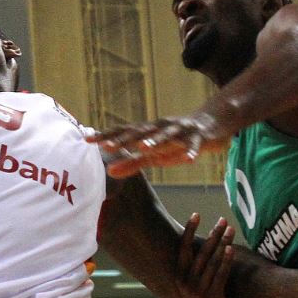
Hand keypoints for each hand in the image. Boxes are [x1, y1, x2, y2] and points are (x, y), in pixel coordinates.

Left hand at [88, 111, 229, 178]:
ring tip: (143, 147)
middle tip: (107, 147)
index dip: (106, 136)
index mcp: (148, 132)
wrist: (211, 126)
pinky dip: (191, 151)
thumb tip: (109, 172)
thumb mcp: (154, 155)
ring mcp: (180, 130)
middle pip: (141, 132)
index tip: (87, 140)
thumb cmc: (176, 142)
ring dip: (155, 140)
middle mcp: (161, 127)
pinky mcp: (199, 137)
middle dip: (124, 139)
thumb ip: (132, 163)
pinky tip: (188, 160)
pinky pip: (194, 145)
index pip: (123, 133)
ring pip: (167, 135)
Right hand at [174, 213, 235, 297]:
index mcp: (180, 278)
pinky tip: (231, 249)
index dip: (189, 231)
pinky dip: (225, 261)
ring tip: (230, 229)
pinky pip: (220, 276)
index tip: (196, 214)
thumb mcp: (193, 285)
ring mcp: (199, 293)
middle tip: (222, 219)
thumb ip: (193, 267)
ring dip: (222, 243)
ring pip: (212, 262)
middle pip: (201, 253)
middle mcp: (186, 284)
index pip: (183, 249)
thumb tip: (199, 242)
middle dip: (213, 234)